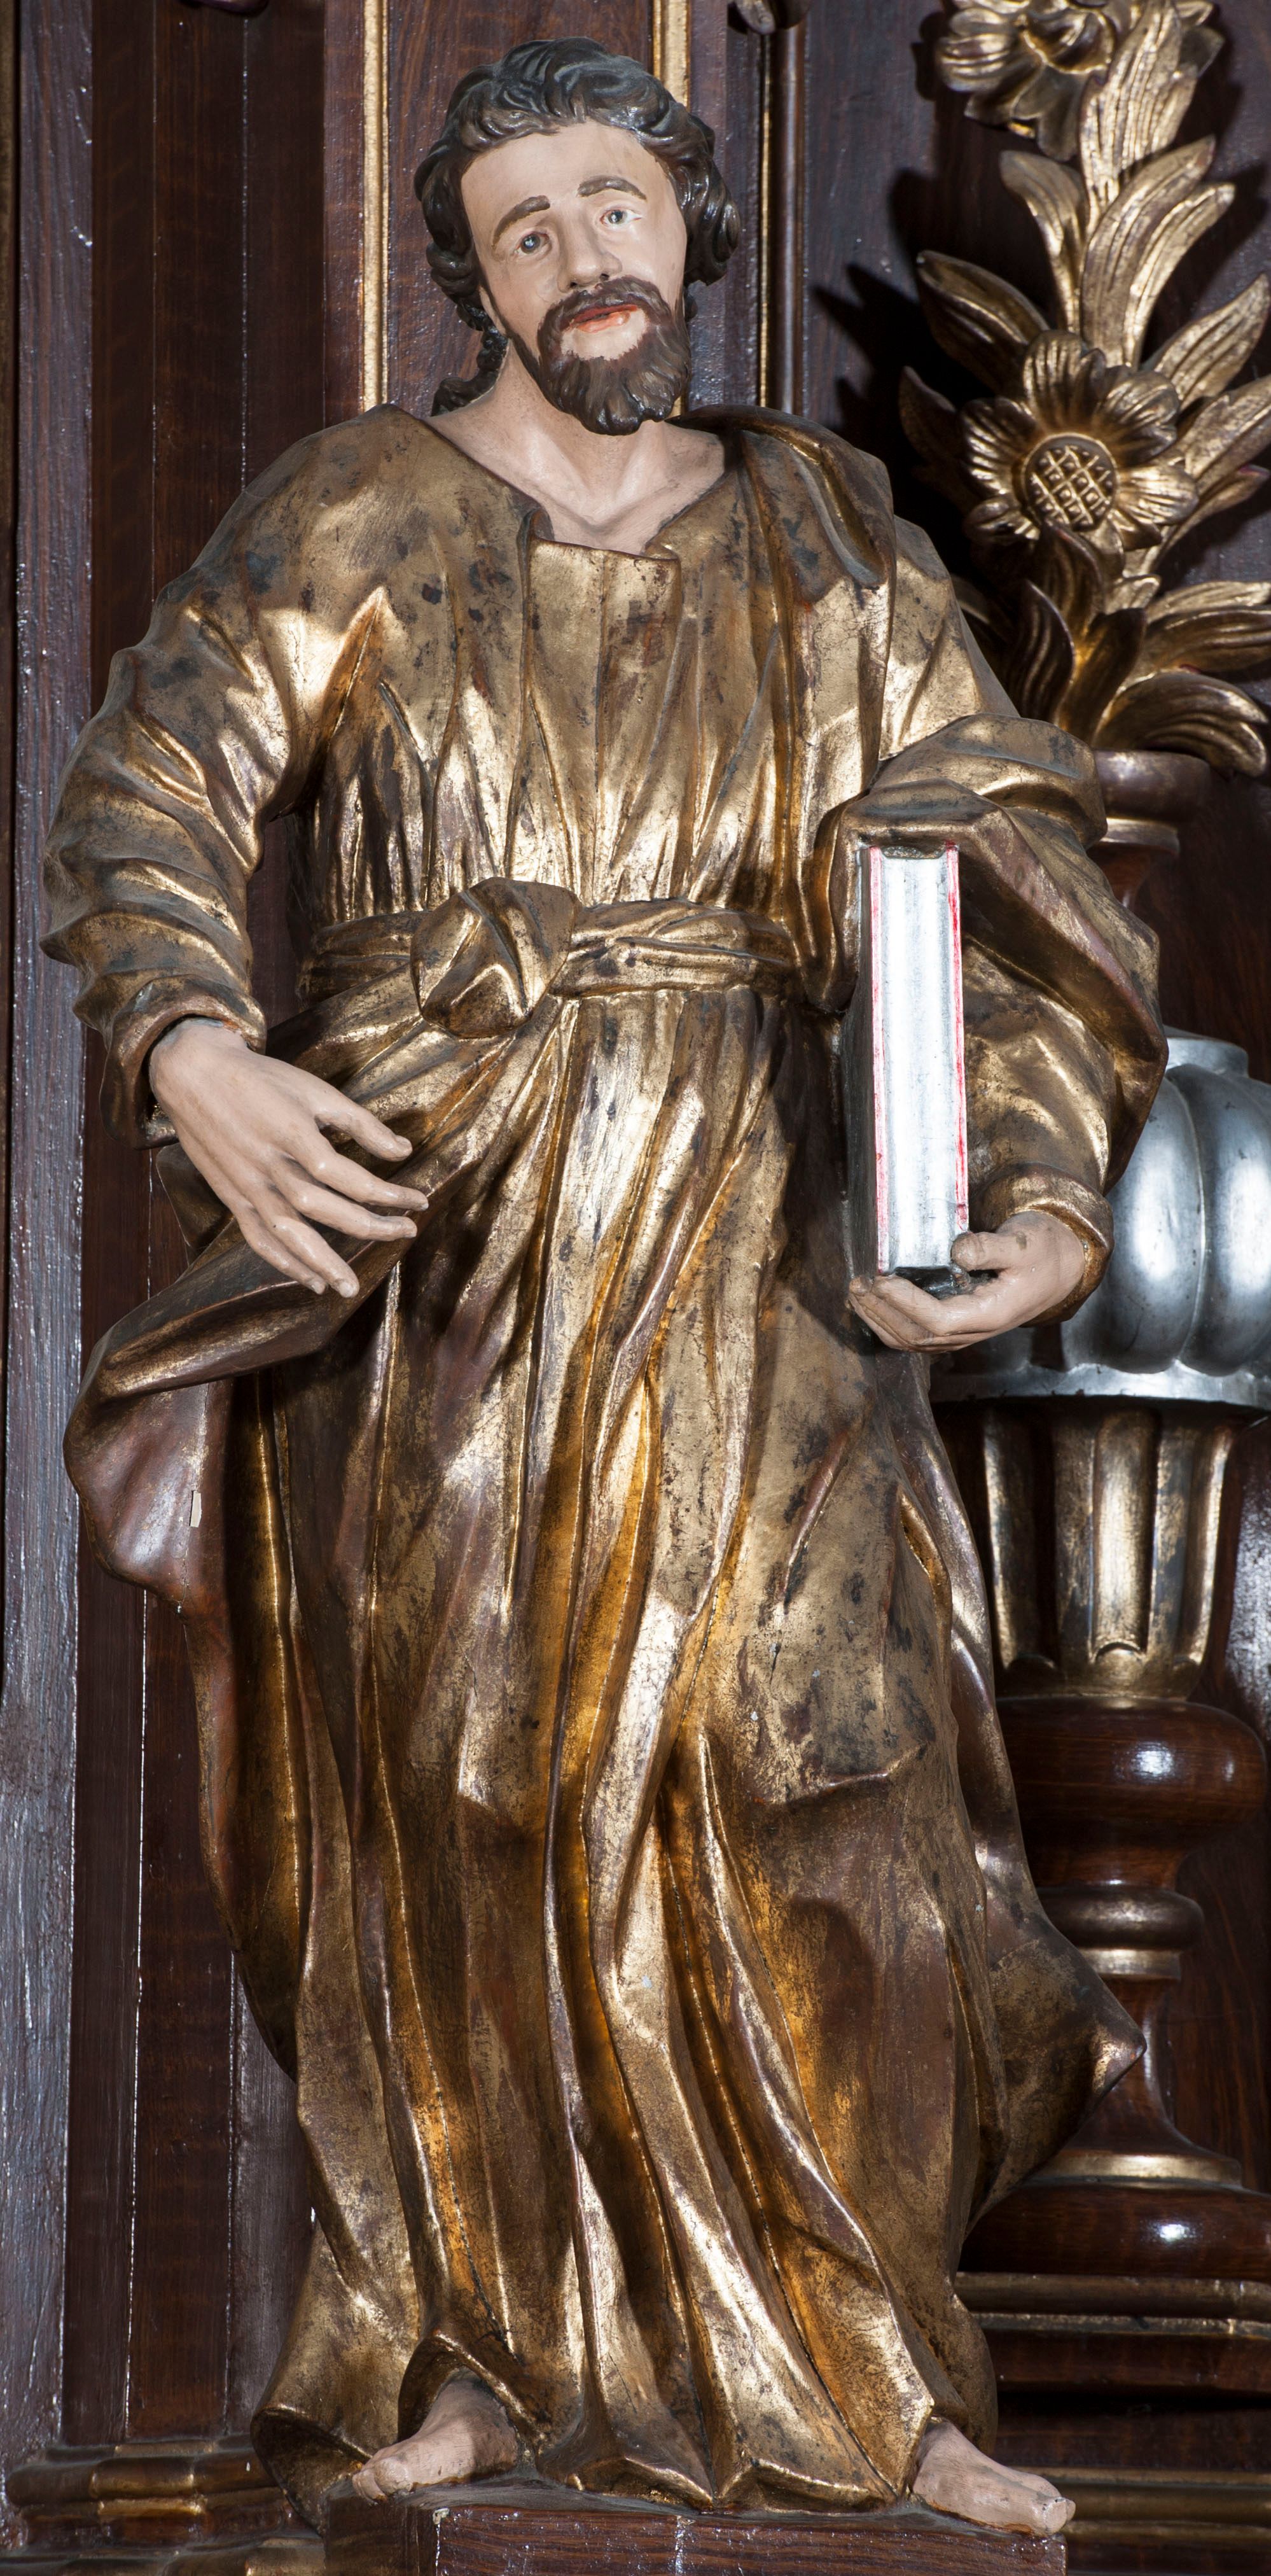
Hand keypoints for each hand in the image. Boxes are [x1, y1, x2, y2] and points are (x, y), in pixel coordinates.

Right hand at [149, 1018, 427, 1297]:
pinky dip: (283, 1263)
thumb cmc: (261, 1080)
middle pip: (323, 1208)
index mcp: (294, 1134)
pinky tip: (310, 1280)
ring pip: (287, 1232)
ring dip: (321, 1262)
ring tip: (350, 1286)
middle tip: (406, 1234)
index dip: (388, 1194)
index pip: (348, 1177)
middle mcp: (269, 1165)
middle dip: (369, 1226)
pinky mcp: (232, 1196)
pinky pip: (258, 1238)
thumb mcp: (315, 1090)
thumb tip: (404, 1151)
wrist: (193, 1074)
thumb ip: (360, 1123)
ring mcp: (247, 1185)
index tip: (418, 1202)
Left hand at [848, 1210, 1085, 1352]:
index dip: (907, 1304)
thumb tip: (957, 1250)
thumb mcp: (1023, 1244)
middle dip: (882, 1312)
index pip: (939, 1320)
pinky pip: (914, 1335)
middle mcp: (973, 1331)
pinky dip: (887, 1324)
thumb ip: (990, 1248)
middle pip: (918, 1336)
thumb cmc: (1041, 1253)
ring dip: (879, 1320)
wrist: (1057, 1269)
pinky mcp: (954, 1327)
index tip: (883, 1279)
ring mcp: (962, 1333)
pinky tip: (870, 1305)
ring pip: (912, 1341)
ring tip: (856, 1293)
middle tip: (858, 1284)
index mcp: (991, 1314)